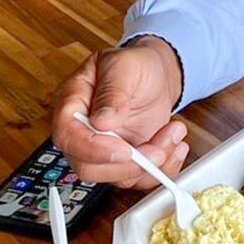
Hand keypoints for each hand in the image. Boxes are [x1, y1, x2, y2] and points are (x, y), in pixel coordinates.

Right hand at [48, 37, 189, 187]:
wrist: (155, 74)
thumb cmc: (135, 65)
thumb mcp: (125, 65)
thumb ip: (112, 91)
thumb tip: (101, 121)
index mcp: (71, 104)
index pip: (67, 136)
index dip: (92, 149)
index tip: (123, 150)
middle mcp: (83, 133)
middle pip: (89, 167)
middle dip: (129, 166)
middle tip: (158, 149)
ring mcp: (105, 150)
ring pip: (118, 177)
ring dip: (152, 165)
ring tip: (173, 133)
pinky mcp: (126, 160)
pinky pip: (139, 178)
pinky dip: (163, 168)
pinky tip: (175, 146)